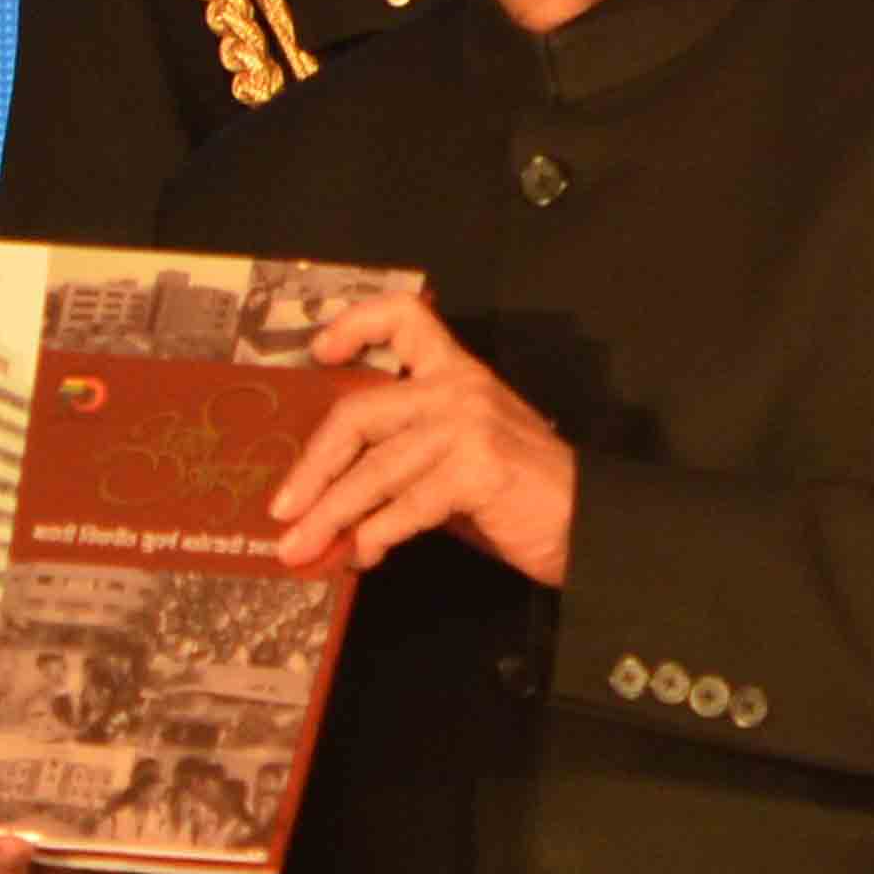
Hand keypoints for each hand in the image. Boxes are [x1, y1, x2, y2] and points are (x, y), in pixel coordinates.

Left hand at [263, 285, 577, 584]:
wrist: (591, 526)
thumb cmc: (522, 496)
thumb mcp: (458, 458)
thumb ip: (404, 459)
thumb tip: (330, 496)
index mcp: (457, 374)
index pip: (406, 319)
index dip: (355, 326)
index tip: (319, 355)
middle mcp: (460, 388)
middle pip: (360, 412)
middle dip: (312, 467)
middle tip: (282, 509)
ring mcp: (470, 424)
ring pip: (375, 469)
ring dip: (331, 515)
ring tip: (302, 548)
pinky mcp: (479, 466)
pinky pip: (408, 503)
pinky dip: (376, 535)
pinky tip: (362, 555)